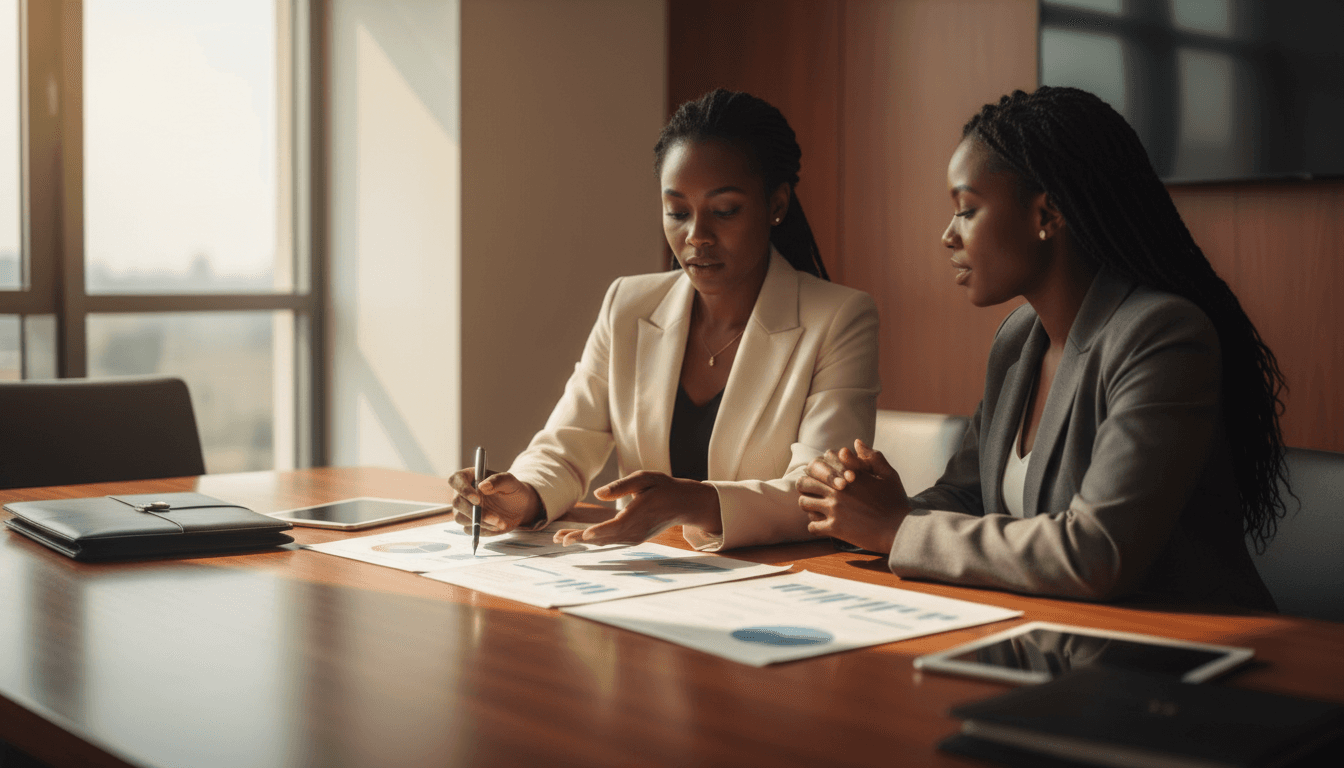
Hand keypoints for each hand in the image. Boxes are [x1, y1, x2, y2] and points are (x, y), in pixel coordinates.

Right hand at [448, 467, 542, 534]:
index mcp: (468, 477)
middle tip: (494, 517)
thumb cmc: (511, 489)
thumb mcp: (509, 481)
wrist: (518, 506)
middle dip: (474, 511)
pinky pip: (469, 529)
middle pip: (457, 502)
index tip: (477, 499)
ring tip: (500, 522)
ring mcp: (463, 510)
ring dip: (481, 522)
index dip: (463, 489)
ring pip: (461, 518)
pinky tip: (496, 525)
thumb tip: (483, 486)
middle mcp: (461, 494)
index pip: (455, 480)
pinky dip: (483, 529)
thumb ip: (498, 480)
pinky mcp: (468, 524)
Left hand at [552, 470, 719, 546]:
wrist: (683, 504)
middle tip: (560, 539)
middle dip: (582, 538)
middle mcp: (637, 529)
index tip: (584, 535)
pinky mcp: (633, 538)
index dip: (601, 532)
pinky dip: (594, 540)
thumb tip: (598, 493)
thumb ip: (622, 486)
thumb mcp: (645, 478)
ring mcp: (635, 536)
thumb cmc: (663, 487)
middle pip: (606, 537)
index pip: (618, 526)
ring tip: (561, 539)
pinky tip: (579, 538)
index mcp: (640, 513)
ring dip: (584, 541)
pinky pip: (611, 540)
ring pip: (606, 541)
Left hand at [796, 439, 910, 552]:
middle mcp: (838, 490)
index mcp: (849, 474)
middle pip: (804, 482)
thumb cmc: (896, 501)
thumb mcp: (888, 475)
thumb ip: (872, 457)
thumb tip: (856, 443)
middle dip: (807, 486)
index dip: (817, 470)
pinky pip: (812, 526)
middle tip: (811, 491)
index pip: (819, 464)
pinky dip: (815, 526)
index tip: (821, 477)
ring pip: (804, 503)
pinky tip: (823, 526)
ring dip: (808, 504)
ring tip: (815, 508)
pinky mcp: (835, 528)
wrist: (900, 529)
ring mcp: (834, 508)